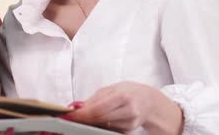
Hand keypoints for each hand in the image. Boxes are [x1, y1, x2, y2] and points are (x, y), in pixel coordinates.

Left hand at [66, 81, 181, 133]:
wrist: (148, 101)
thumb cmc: (128, 91)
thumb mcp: (111, 88)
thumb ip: (94, 98)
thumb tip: (77, 107)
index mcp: (123, 96)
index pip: (98, 109)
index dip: (82, 114)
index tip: (70, 115)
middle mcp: (128, 110)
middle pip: (100, 119)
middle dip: (84, 119)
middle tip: (72, 117)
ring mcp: (130, 122)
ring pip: (104, 125)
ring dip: (91, 122)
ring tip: (84, 116)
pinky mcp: (129, 130)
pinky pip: (110, 129)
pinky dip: (100, 125)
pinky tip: (97, 121)